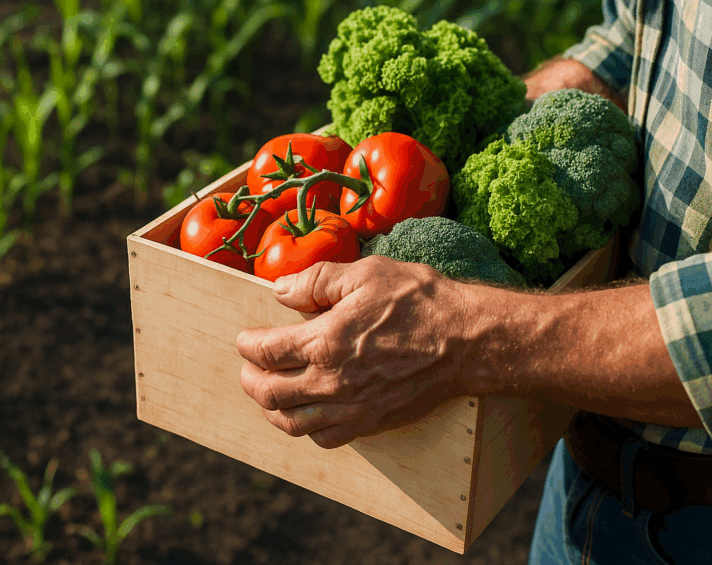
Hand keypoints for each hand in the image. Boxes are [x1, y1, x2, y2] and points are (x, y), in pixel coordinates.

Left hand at [236, 256, 473, 448]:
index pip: (266, 351)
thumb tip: (280, 290)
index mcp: (326, 342)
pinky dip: (305, 429)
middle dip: (250, 379)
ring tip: (268, 393)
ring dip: (271, 409)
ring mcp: (351, 408)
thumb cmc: (419, 302)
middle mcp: (332, 382)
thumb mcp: (365, 273)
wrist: (467, 341)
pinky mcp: (371, 423)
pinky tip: (305, 413)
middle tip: (248, 367)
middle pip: (269, 393)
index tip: (244, 339)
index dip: (247, 344)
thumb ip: (316, 280)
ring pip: (291, 423)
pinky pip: (324, 438)